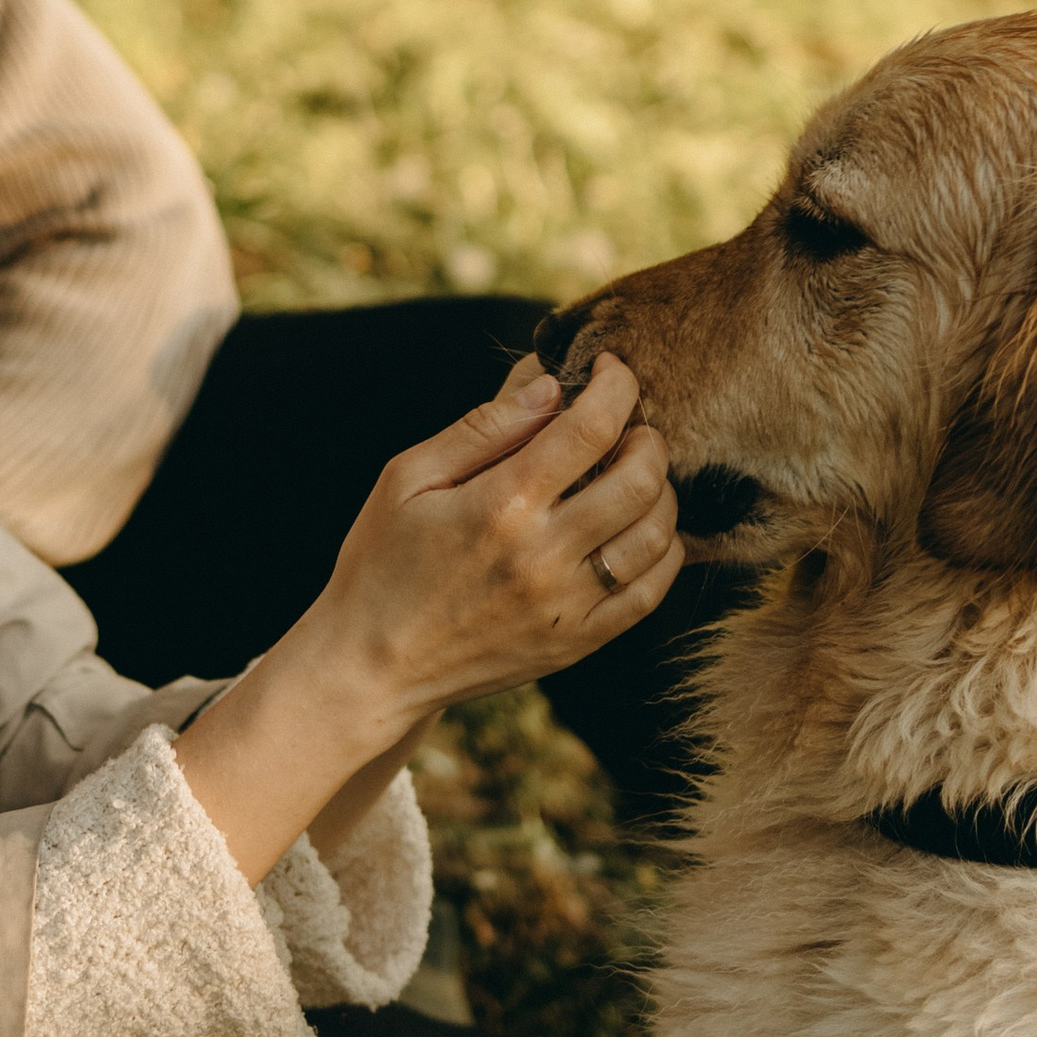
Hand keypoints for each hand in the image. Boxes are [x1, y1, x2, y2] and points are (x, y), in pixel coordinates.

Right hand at [303, 348, 679, 734]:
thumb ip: (483, 427)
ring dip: (660, 490)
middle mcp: (543, 556)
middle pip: (640, 478)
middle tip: (629, 425)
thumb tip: (550, 385)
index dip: (617, 385)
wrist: (373, 667)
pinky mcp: (577, 642)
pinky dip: (663, 550)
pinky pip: (651, 591)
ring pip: (657, 534)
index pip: (591, 427)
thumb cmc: (382, 562)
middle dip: (647, 436)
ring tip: (635, 475)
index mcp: (500, 505)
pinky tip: (642, 529)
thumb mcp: (409, 478)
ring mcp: (566, 605)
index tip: (613, 369)